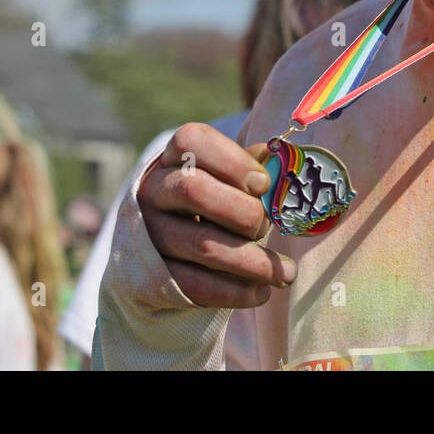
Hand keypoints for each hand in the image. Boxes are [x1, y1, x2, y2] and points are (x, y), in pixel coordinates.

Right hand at [138, 122, 295, 307]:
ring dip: (253, 262)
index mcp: (173, 158)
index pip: (191, 141)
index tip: (263, 184)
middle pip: (194, 190)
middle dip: (243, 212)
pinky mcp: (150, 275)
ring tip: (286, 273)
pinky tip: (261, 292)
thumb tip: (278, 157)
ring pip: (202, 245)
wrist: (161, 249)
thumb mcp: (223, 178)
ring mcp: (148, 234)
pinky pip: (195, 285)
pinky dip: (234, 291)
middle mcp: (153, 191)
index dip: (231, 161)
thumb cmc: (209, 202)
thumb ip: (249, 167)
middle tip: (266, 226)